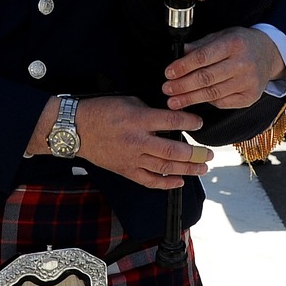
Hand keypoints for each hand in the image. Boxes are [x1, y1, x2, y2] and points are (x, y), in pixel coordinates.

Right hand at [39, 95, 211, 190]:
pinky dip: (166, 183)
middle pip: (173, 151)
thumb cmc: (101, 111)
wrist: (75, 129)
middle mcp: (137, 141)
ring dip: (187, 169)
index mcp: (138, 119)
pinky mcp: (126, 170)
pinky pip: (149, 181)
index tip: (199, 123)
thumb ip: (149, 110)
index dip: (188, 123)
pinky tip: (180, 182)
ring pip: (165, 168)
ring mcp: (132, 159)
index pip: (170, 121)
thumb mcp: (127, 101)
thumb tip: (168, 117)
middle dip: (195, 154)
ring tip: (203, 168)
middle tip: (209, 154)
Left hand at [162, 26, 285, 110]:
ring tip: (174, 101)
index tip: (168, 73)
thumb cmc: (241, 43)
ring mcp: (248, 83)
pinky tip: (195, 100)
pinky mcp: (250, 97)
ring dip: (190, 99)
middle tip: (166, 89)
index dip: (183, 67)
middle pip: (206, 78)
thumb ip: (200, 45)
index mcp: (233, 44)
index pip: (203, 58)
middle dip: (182, 86)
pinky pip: (222, 103)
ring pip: (212, 94)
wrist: (270, 54)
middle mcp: (242, 64)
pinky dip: (207, 102)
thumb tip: (178, 53)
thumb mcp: (222, 35)